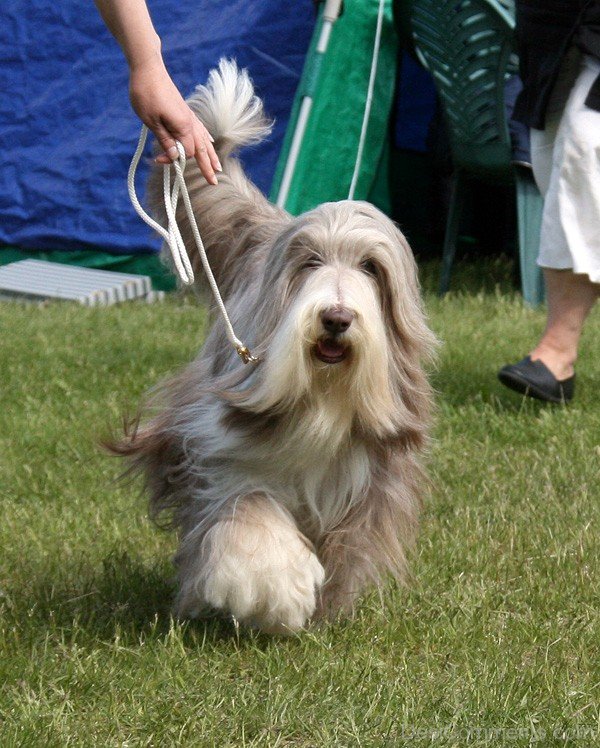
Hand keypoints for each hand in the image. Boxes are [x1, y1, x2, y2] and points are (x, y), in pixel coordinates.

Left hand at [129, 59, 221, 183]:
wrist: (148, 68)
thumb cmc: (146, 93)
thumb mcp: (151, 120)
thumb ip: (164, 140)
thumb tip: (175, 157)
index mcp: (183, 127)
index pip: (185, 153)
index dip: (173, 160)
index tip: (157, 159)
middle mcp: (191, 123)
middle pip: (202, 150)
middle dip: (207, 167)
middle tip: (214, 183)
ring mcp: (190, 117)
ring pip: (204, 140)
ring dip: (211, 155)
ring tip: (218, 168)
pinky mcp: (185, 111)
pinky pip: (200, 129)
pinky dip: (206, 139)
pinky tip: (209, 142)